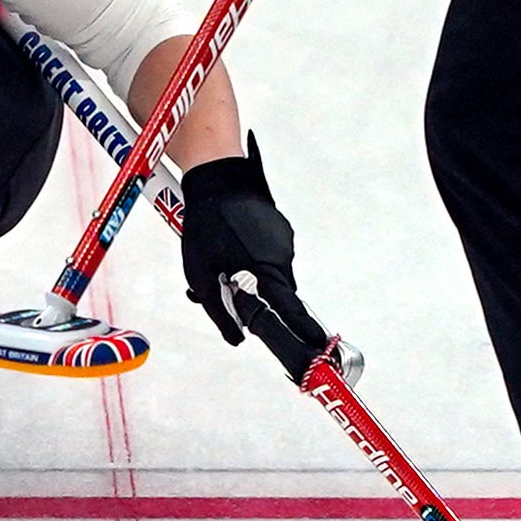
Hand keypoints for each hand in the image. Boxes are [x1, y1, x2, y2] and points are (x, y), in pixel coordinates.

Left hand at [174, 150, 331, 375]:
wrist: (217, 176)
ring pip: (269, 273)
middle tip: (225, 289)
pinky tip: (227, 244)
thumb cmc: (208, 222)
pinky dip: (250, 257)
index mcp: (268, 269)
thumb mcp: (202, 273)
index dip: (303, 330)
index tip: (318, 344)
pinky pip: (267, 253)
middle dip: (254, 299)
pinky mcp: (276, 227)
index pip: (291, 310)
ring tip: (218, 260)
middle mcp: (282, 255)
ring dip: (248, 275)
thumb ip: (218, 310)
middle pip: (276, 293)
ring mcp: (282, 239)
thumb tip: (236, 337)